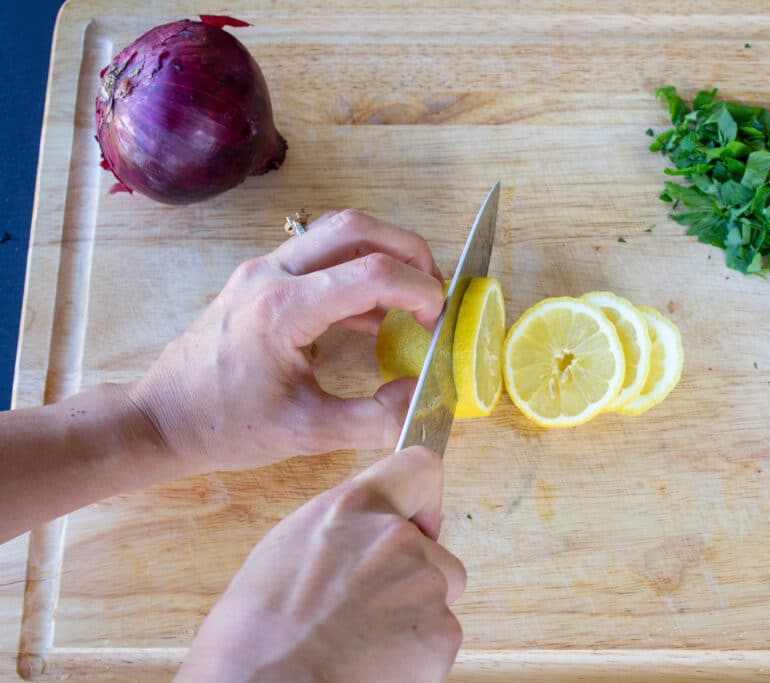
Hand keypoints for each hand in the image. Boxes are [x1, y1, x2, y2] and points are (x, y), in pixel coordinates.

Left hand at [127, 210, 443, 474]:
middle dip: (408, 250)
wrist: (162, 419)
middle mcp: (270, 274)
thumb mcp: (308, 434)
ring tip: (413, 296)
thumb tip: (422, 397)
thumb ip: (374, 419)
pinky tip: (376, 316)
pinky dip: (357, 273)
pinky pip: (320, 257)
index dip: (419, 290)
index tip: (438, 319)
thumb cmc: (225, 427)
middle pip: (355, 227)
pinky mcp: (260, 279)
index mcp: (282, 309)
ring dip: (383, 254)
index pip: (370, 273)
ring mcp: (262, 271)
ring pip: (337, 233)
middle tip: (435, 289)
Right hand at [177, 446, 464, 682]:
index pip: (419, 468)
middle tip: (364, 612)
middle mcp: (395, 536)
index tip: (421, 521)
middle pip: (432, 550)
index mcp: (352, 508)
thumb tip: (363, 541)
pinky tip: (373, 665)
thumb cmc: (254, 636)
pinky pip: (439, 638)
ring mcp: (422, 584)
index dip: (424, 500)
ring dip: (411, 617)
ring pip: (437, 596)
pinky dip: (416, 655)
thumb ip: (343, 534)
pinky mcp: (440, 633)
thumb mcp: (288, 552)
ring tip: (359, 643)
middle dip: (411, 578)